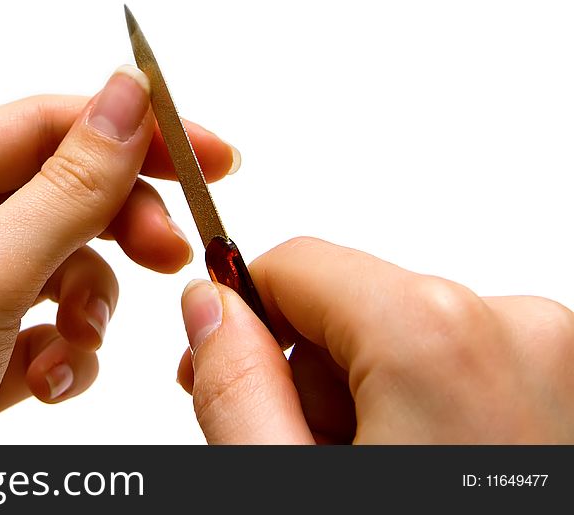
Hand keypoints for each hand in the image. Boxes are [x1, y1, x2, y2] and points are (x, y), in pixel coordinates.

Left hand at [0, 65, 238, 443]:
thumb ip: (69, 188)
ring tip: (75, 340)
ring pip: (63, 268)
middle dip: (118, 228)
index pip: (42, 126)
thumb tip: (129, 96)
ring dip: (88, 305)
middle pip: (60, 196)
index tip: (206, 154)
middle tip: (170, 253)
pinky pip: (48, 328)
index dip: (130, 133)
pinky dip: (64, 354)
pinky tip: (47, 380)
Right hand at [177, 237, 573, 442]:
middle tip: (301, 450)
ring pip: (407, 336)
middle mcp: (514, 328)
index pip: (297, 262)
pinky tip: (416, 460)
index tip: (219, 363)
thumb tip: (209, 308)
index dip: (241, 313)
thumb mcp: (290, 484)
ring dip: (368, 394)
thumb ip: (236, 388)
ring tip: (360, 463)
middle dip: (309, 369)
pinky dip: (424, 405)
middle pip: (355, 304)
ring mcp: (555, 359)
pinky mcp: (566, 386)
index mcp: (438, 336)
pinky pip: (462, 363)